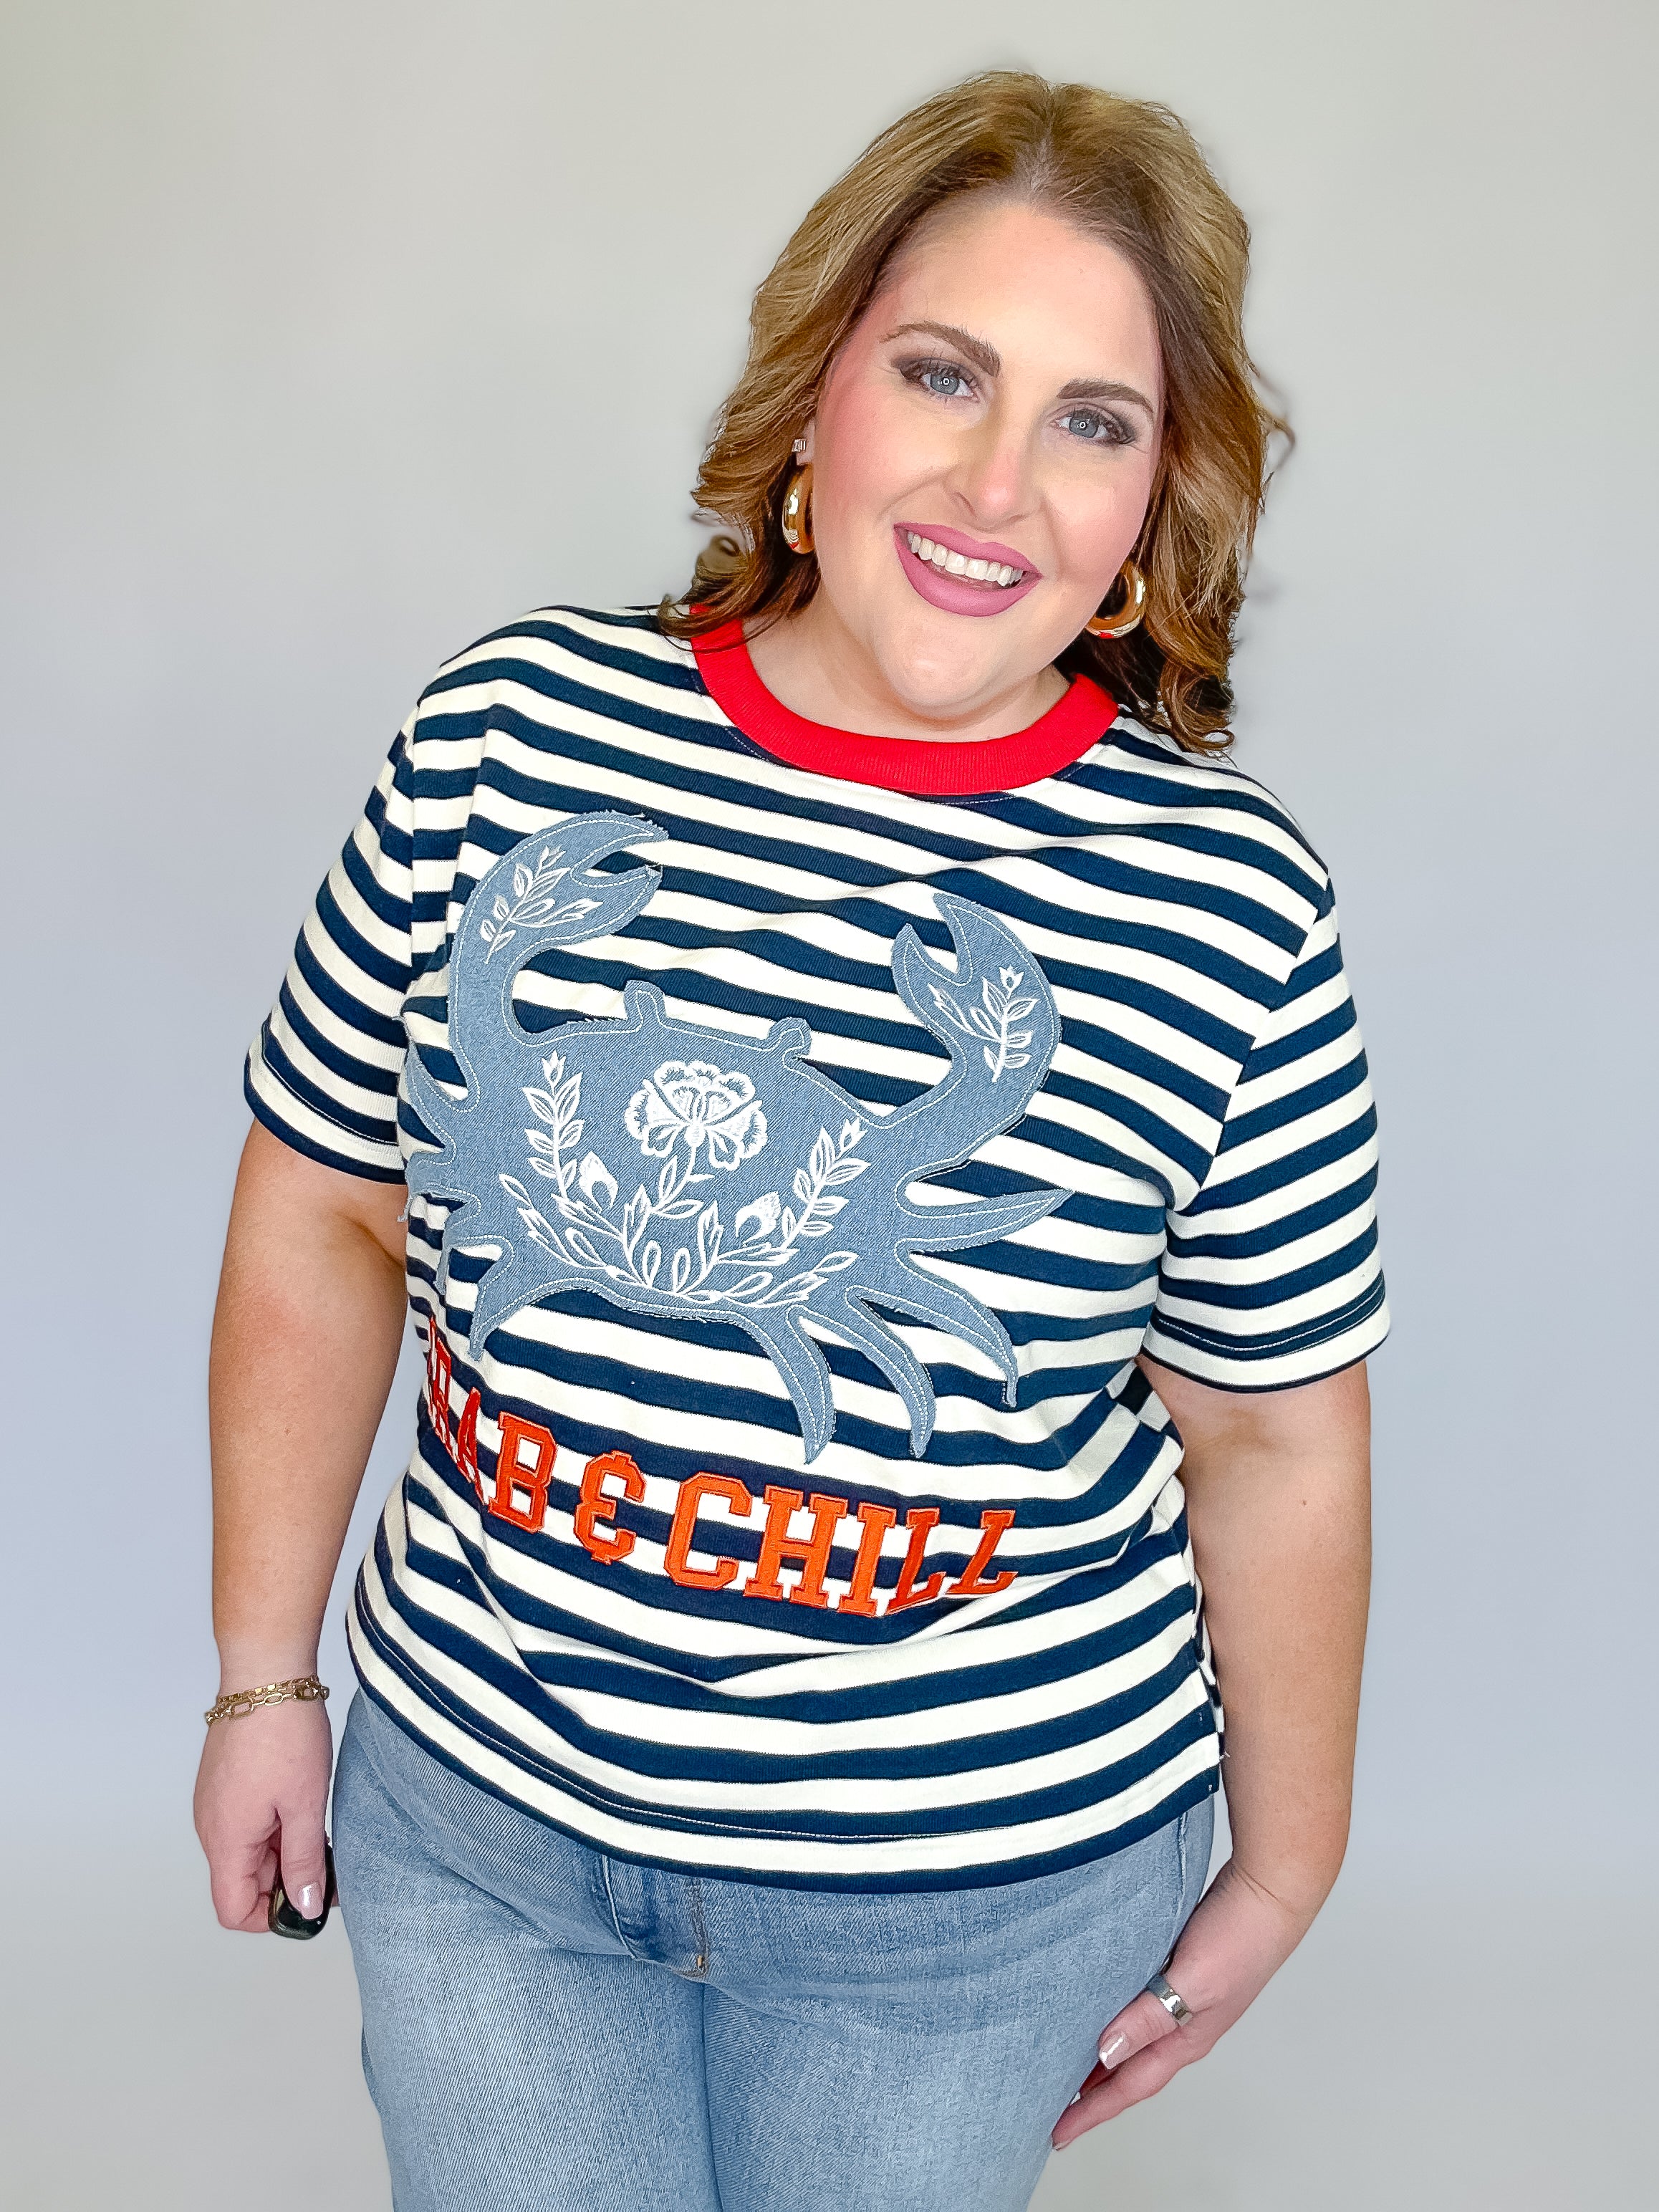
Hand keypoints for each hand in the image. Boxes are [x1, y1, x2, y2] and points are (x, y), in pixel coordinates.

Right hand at [193, 1694, 333, 1931]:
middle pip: (241, 1882)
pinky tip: (302, 1806)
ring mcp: (215, 1804)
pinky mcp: (224, 1784)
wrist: (265, 1675)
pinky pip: (245, 1824)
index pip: (233, 1910)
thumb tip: (304, 1906)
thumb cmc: (284, 1733)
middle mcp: (211, 1827)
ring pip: (246, 1852)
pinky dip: (273, 1828)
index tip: (310, 1902)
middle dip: (284, 1882)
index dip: (271, 1919)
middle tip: (328, 1862)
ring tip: (318, 1828)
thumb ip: (305, 1861)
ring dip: (281, 1852)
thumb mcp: (305, 1804)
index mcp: (226, 1840)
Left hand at [1051, 1857, 1312, 2146]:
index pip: (1130, 2085)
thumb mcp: (1192, 1983)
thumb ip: (1148, 2019)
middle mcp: (1183, 2026)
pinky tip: (1100, 2010)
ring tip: (1068, 2064)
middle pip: (1130, 2072)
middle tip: (1053, 2106)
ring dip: (1102, 2057)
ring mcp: (1183, 1999)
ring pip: (1133, 2041)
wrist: (1269, 1892)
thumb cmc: (1241, 1937)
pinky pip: (1138, 2007)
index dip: (1092, 2110)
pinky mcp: (1179, 1970)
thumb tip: (1105, 2053)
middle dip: (1093, 2094)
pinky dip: (1116, 2019)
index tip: (1058, 2132)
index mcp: (1186, 2038)